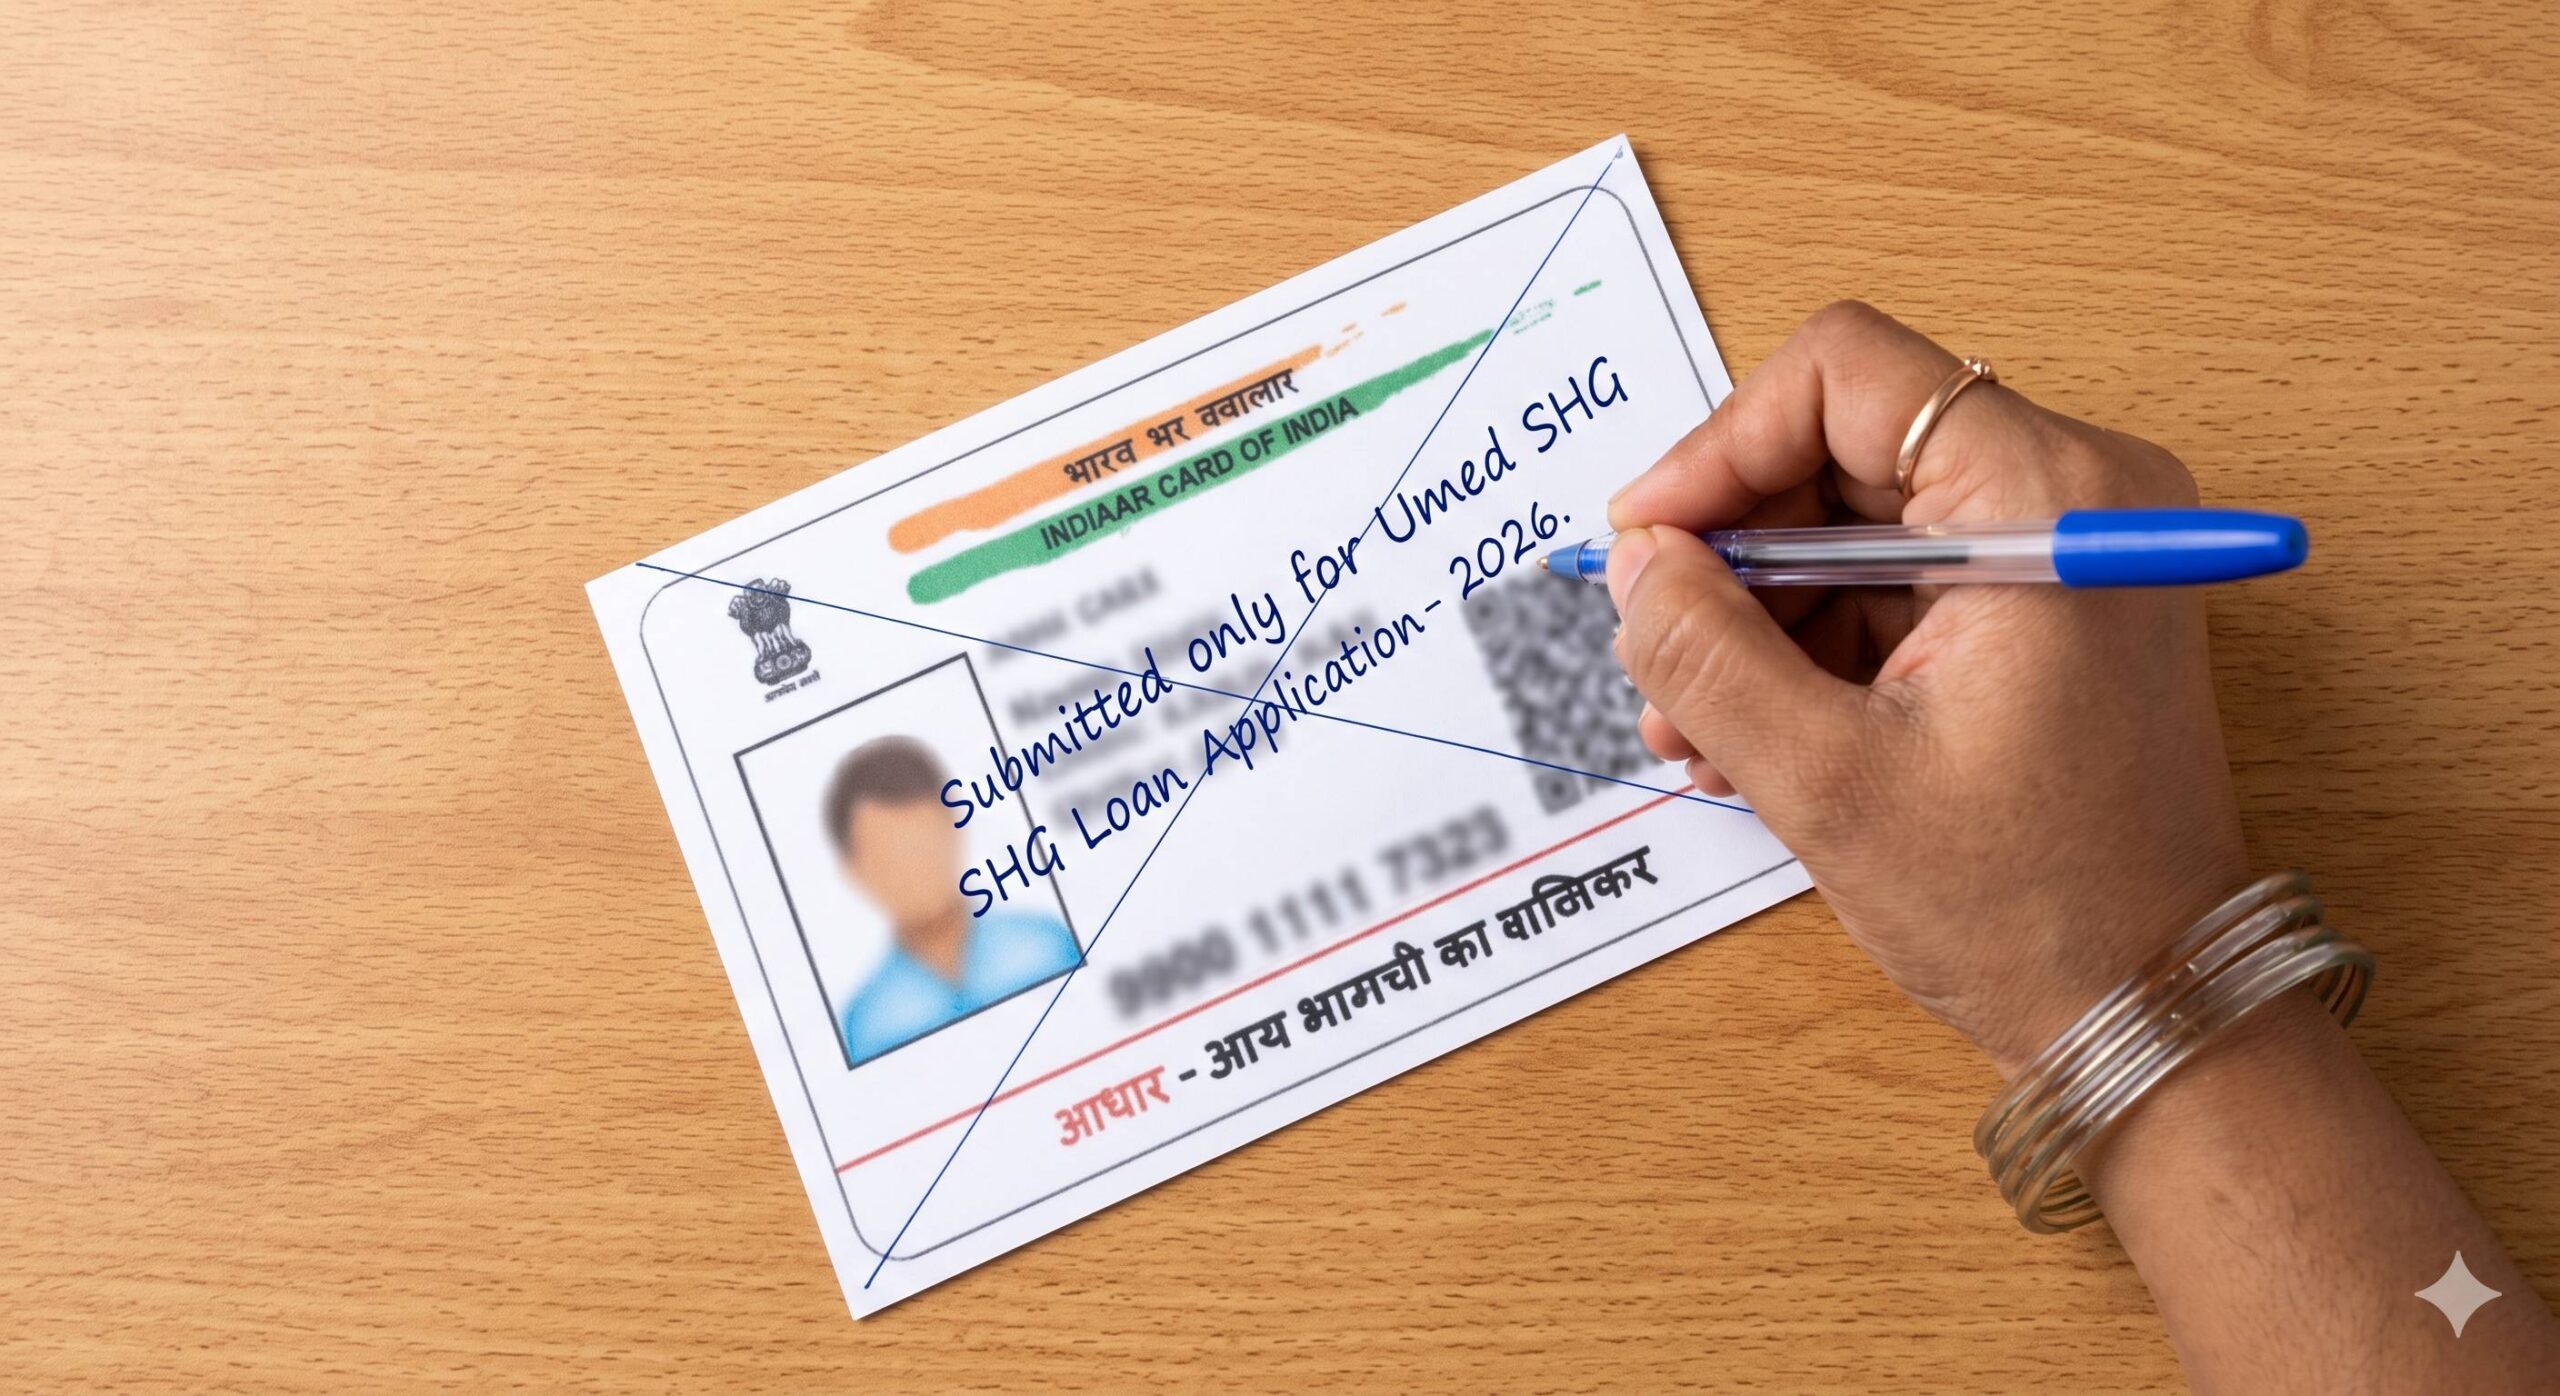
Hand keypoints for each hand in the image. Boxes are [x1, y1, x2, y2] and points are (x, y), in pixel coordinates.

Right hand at [1607, 301, 2250, 1075]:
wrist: (2149, 1013)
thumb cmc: (2033, 907)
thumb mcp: (1827, 780)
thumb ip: (1707, 653)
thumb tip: (1635, 563)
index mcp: (2046, 500)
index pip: (1844, 372)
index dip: (1721, 446)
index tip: (1650, 541)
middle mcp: (2070, 496)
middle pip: (1840, 444)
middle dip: (1730, 551)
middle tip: (1657, 653)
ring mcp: (2060, 553)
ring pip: (1851, 521)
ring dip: (1754, 613)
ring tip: (1691, 725)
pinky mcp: (2041, 610)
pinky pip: (1890, 583)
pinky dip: (1808, 645)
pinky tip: (1746, 736)